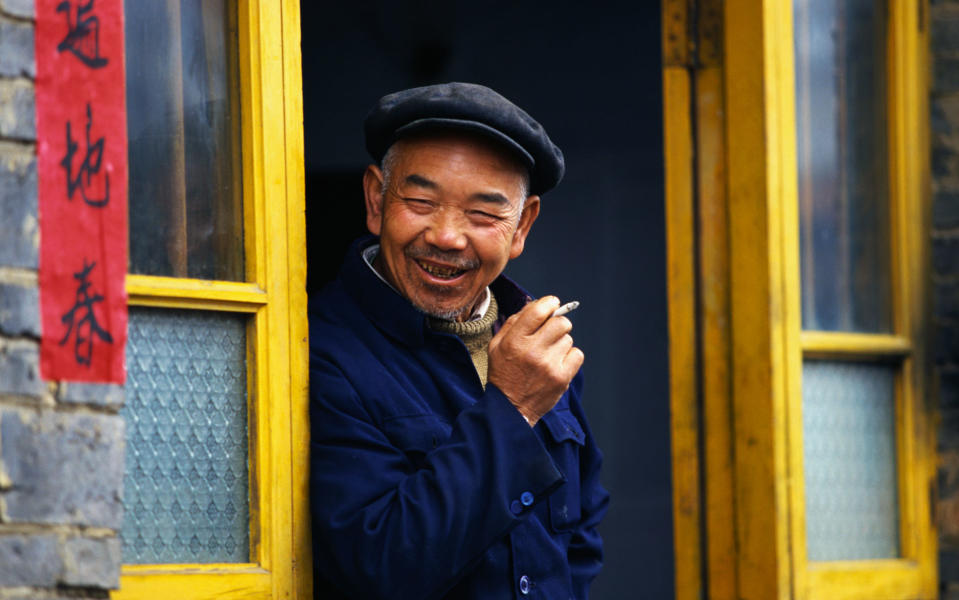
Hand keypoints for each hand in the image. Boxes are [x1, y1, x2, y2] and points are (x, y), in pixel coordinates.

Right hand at [487, 296, 584, 425]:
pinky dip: (569, 357)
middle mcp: (532, 351)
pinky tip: (557, 363)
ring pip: (568, 339)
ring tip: (548, 355)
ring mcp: (549, 365)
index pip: (538, 310)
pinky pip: (577, 354)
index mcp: (514, 340)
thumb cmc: (504, 373)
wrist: (510, 408)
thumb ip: (514, 322)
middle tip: (551, 332)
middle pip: (560, 322)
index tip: (552, 304)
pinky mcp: (562, 377)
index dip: (549, 303)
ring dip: (561, 343)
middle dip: (557, 324)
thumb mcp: (497, 345)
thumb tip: (536, 304)